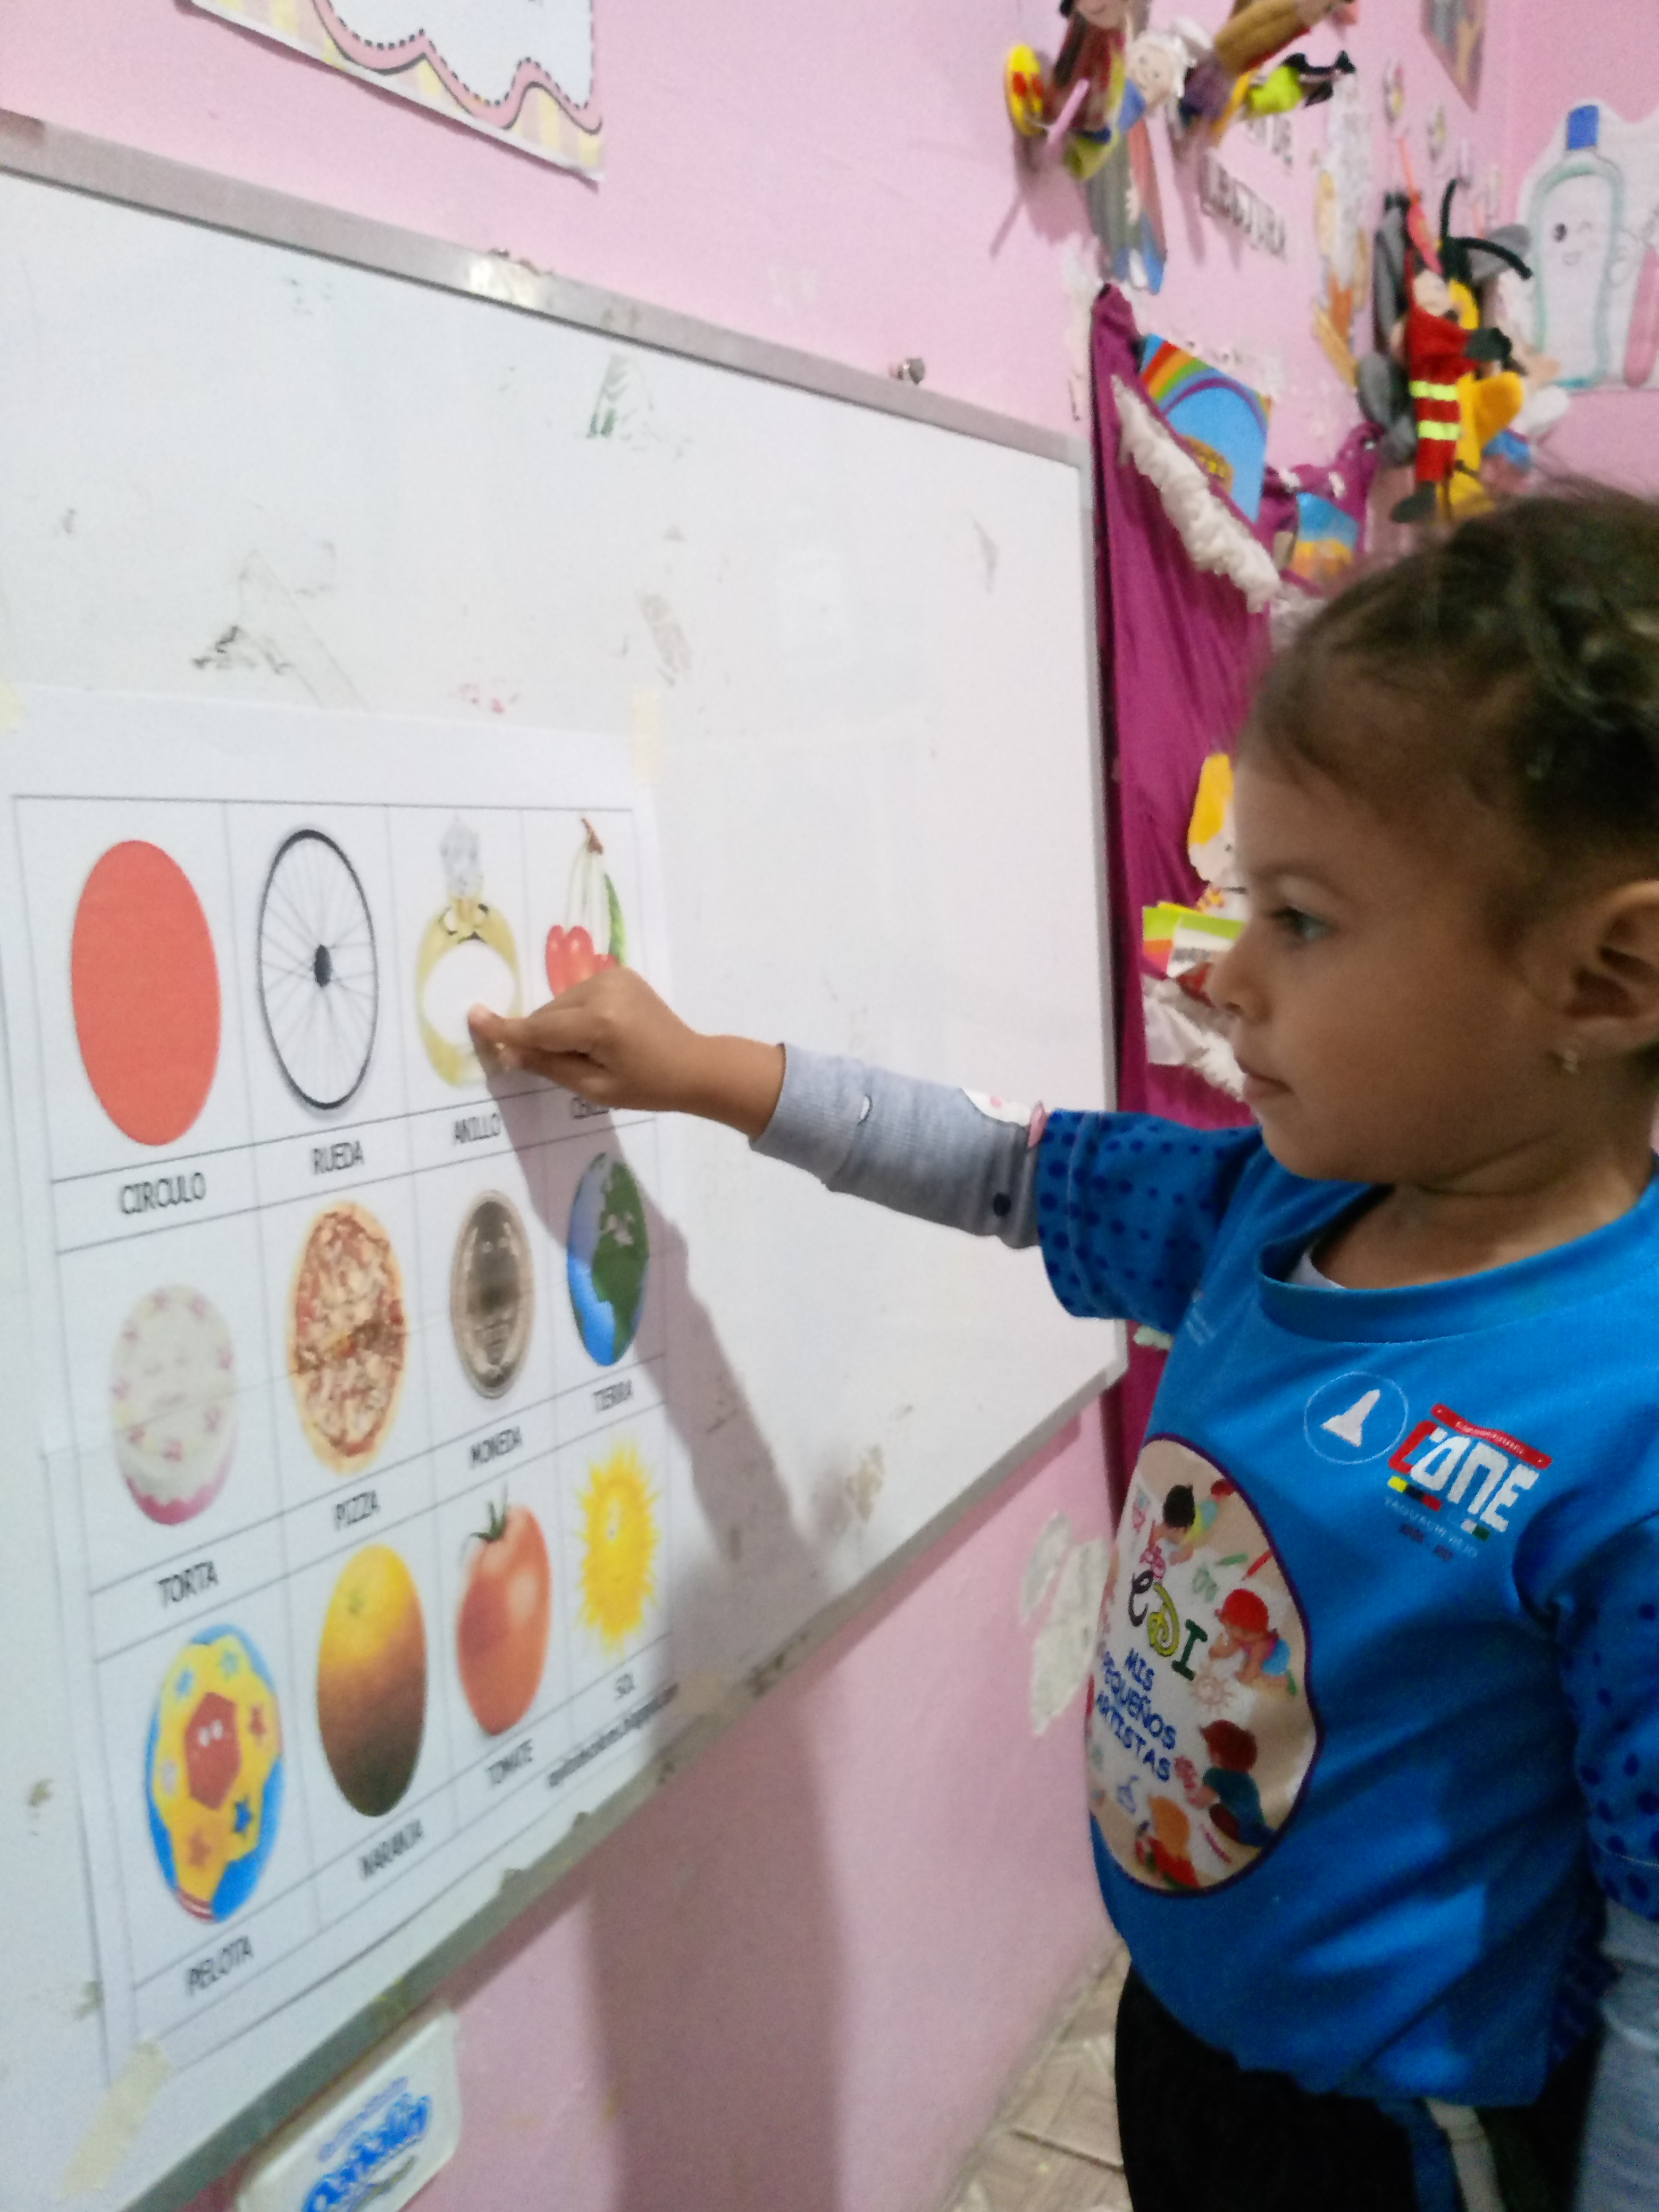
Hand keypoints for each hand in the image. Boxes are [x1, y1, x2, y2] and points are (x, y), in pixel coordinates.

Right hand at [467, 970, 784, 1137]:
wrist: (693, 1064)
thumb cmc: (647, 1086)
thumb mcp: (595, 1088)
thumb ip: (549, 1065)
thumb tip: (508, 1051)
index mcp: (600, 1022)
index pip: (540, 1027)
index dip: (506, 1029)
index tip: (474, 1017)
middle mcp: (603, 989)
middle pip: (548, 1014)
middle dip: (542, 1037)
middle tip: (571, 1065)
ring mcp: (612, 977)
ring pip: (559, 1003)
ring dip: (558, 1025)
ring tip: (591, 1051)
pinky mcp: (619, 973)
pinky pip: (577, 994)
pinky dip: (575, 1013)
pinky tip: (598, 1033)